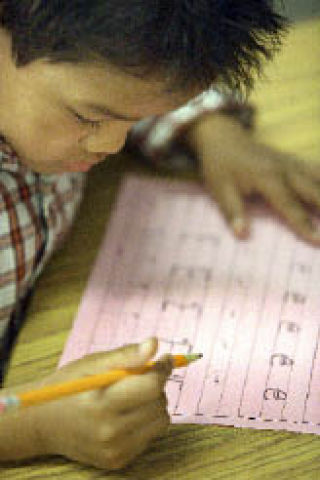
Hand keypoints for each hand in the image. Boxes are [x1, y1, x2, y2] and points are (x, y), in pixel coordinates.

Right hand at [35, 338, 171, 469]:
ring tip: (131, 396)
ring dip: (154, 403)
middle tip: (139, 377)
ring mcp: (115, 450)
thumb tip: (154, 344)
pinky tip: (127, 414)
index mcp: (101, 403)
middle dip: (155, 385)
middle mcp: (109, 432)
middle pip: (158, 402)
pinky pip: (151, 436)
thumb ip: (125, 355)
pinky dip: (146, 421)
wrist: (43, 423)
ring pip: (161, 420)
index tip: (164, 358)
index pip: (151, 386)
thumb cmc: (69, 387)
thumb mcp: (92, 364)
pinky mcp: (119, 461)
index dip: (161, 369)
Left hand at [187, 114, 319, 244]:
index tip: (317, 240)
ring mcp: (291, 162)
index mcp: (268, 178)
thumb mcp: (220, 189)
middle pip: (314, 191)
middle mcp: (285, 169)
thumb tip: (242, 235)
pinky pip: (315, 168)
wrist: (222, 137)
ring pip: (319, 177)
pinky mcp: (292, 160)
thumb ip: (233, 212)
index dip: (304, 224)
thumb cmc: (219, 166)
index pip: (290, 206)